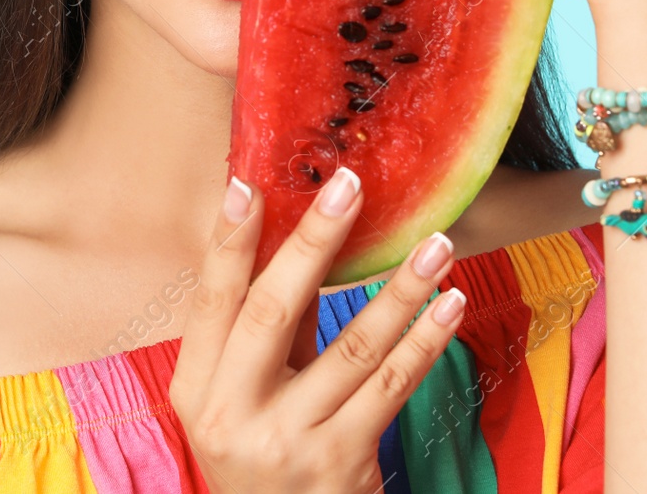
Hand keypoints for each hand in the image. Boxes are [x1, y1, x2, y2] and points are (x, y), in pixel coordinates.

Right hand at [169, 169, 464, 492]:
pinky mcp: (343, 463)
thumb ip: (267, 331)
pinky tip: (448, 305)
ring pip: (352, 348)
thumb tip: (300, 238)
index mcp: (197, 387)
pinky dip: (425, 341)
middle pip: (274, 311)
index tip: (249, 184)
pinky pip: (392, 387)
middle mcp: (233, 413)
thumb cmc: (264, 453)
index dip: (229, 240)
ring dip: (399, 290)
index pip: (212, 299)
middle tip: (348, 185)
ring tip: (435, 244)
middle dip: (315, 241)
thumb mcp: (243, 397)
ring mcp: (289, 441)